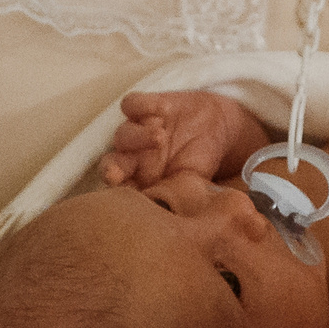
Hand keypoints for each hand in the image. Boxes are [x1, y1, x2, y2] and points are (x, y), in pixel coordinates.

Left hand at [103, 90, 263, 188]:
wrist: (217, 131)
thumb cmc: (200, 165)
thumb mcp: (193, 186)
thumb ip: (178, 200)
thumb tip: (175, 223)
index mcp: (141, 183)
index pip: (122, 192)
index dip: (118, 197)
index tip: (124, 202)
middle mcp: (134, 159)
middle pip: (112, 164)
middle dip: (111, 169)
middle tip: (115, 173)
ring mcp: (138, 132)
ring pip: (123, 134)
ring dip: (137, 137)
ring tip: (160, 136)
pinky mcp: (146, 107)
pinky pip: (132, 104)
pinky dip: (143, 106)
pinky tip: (163, 111)